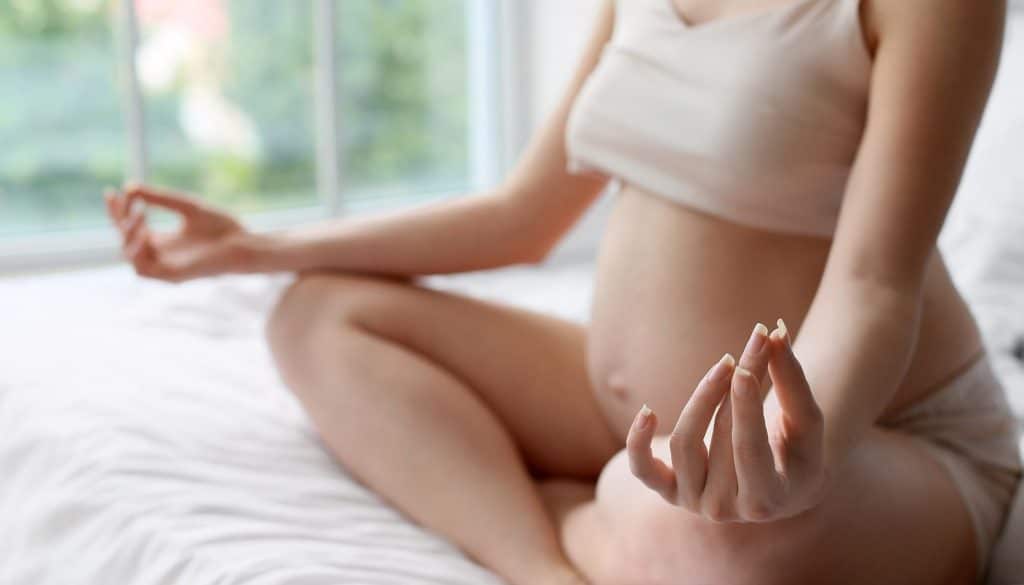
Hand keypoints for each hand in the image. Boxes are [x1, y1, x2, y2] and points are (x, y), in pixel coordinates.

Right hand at [105, 184, 250, 281]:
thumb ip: (160, 198)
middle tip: (128, 201)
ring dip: (129, 235)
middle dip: (121, 220)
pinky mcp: (172, 277)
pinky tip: (144, 234)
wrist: (243, 243)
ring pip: (130, 256)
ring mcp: (165, 268)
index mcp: (162, 242)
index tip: (111, 192)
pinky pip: (143, 270)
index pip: (130, 228)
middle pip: (125, 240)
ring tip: (139, 216)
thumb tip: (130, 186)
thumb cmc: (221, 226)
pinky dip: (138, 253)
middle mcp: (160, 256)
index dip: (118, 212)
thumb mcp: (186, 207)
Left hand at [626, 320, 827, 522]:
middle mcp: (724, 510)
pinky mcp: (668, 491)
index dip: (745, 407)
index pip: (748, 449)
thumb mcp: (806, 422)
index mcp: (765, 502)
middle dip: (733, 388)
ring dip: (702, 398)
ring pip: (684, 443)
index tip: (743, 367)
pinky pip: (642, 468)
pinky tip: (647, 411)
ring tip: (725, 365)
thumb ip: (793, 383)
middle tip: (753, 342)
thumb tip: (776, 332)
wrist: (778, 485)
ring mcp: (692, 503)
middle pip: (719, 437)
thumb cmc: (798, 450)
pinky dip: (637, 442)